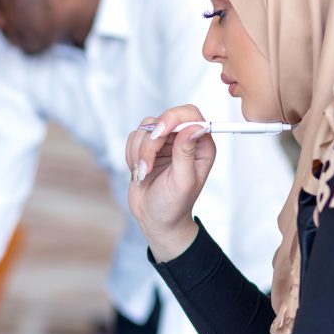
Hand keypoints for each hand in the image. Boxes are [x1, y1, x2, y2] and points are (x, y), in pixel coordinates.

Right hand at [126, 104, 215, 261]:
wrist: (155, 219)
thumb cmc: (174, 205)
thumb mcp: (183, 182)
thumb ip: (186, 153)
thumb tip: (194, 126)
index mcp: (201, 145)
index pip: (190, 114)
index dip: (172, 118)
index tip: (159, 134)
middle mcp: (184, 139)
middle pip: (163, 119)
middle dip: (150, 142)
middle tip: (146, 166)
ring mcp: (165, 141)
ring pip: (145, 127)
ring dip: (139, 152)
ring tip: (143, 173)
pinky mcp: (148, 146)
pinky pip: (134, 137)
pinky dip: (131, 154)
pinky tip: (139, 171)